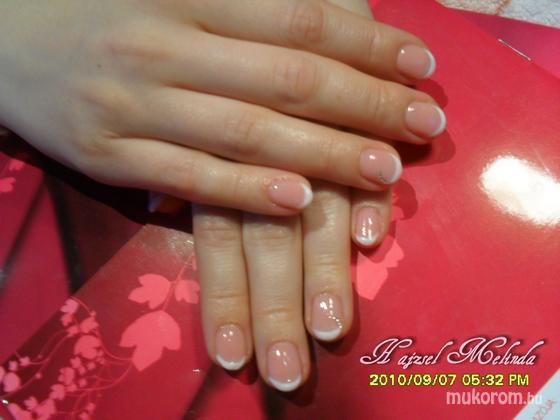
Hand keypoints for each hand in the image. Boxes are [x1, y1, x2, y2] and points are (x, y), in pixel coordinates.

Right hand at [0, 0, 443, 214]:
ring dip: (326, 153)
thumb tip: (330, 6)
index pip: (299, 18)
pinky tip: (303, 201)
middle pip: (286, 77)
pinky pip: (193, 178)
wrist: (5, 38)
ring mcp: (133, 105)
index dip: (367, 42)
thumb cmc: (103, 7)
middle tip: (423, 122)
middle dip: (366, 102)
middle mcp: (160, 45)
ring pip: (247, 132)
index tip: (418, 65)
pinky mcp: (111, 157)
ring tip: (386, 169)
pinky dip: (251, 191)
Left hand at [192, 0, 432, 391]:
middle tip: (289, 372)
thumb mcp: (178, 111)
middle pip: (264, 240)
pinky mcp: (333, 97)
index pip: (216, 241)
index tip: (236, 359)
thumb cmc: (195, 49)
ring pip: (316, 203)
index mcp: (205, 152)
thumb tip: (162, 209)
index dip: (225, 300)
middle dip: (275, 307)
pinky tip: (372, 235)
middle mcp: (249, 145)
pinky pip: (356, 156)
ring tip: (331, 327)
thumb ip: (181, 162)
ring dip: (324, 269)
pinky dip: (364, 193)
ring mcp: (298, 125)